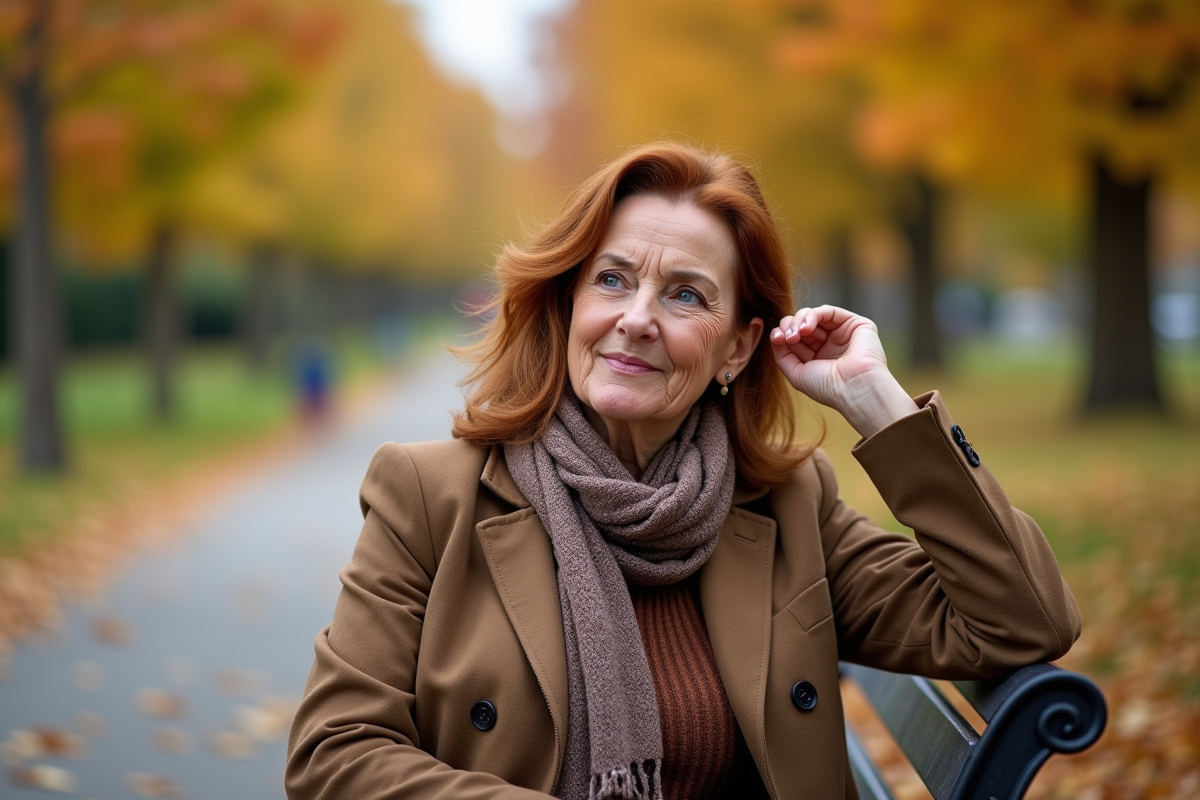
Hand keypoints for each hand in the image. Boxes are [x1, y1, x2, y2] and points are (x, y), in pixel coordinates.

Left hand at [769, 305, 918, 438]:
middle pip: (802, 324)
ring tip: (797, 333)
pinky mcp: (855, 324)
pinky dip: (813, 315)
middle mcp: (830, 344)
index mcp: (818, 357)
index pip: (795, 338)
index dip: (783, 334)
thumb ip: (782, 355)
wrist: (855, 389)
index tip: (776, 338)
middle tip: (787, 337)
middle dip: (790, 326)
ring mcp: (842, 333)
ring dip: (800, 321)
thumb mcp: (797, 374)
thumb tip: (776, 335)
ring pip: (814, 315)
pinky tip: (807, 328)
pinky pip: (828, 311)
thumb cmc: (828, 387)